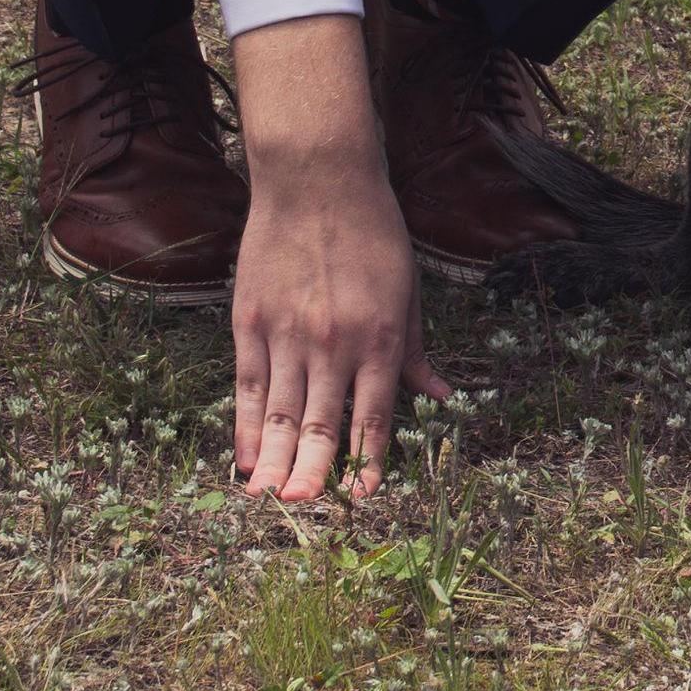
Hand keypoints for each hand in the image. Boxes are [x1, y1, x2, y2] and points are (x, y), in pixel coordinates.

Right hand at [229, 15, 451, 502]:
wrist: (318, 180)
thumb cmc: (373, 233)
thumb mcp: (408, 289)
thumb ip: (416, 349)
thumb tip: (443, 397)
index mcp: (381, 336)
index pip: (375, 413)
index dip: (367, 459)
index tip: (362, 498)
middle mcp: (335, 342)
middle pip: (324, 422)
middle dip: (315, 472)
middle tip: (305, 510)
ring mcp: (289, 333)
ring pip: (283, 412)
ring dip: (277, 460)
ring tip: (270, 501)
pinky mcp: (251, 321)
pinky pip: (250, 386)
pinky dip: (248, 425)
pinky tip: (247, 457)